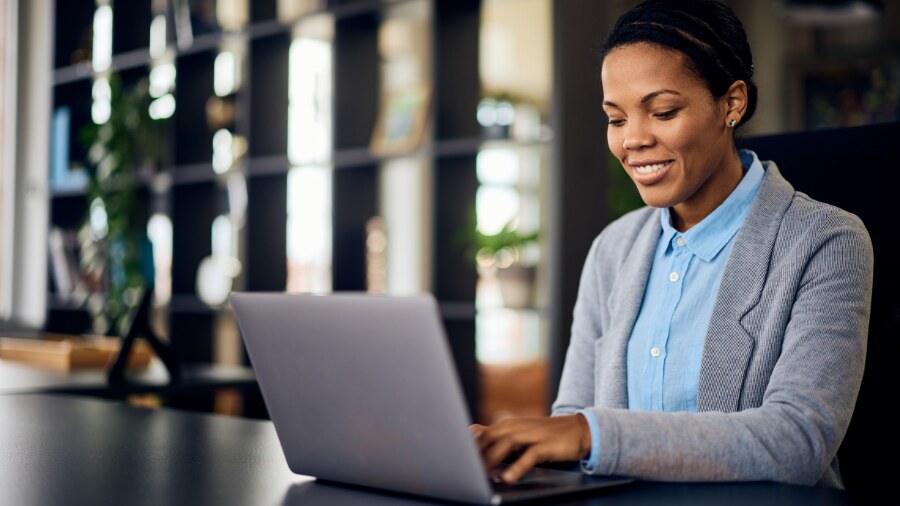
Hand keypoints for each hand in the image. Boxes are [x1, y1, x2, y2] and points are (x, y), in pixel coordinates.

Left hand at [469, 415, 590, 483]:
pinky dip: (518, 467)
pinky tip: (508, 477)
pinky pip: (529, 456)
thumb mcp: (518, 433)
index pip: (480, 436)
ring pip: (505, 445)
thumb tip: (472, 432)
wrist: (578, 429)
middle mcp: (515, 427)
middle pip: (489, 439)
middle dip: (475, 454)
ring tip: (480, 475)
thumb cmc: (544, 435)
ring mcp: (531, 435)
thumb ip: (496, 435)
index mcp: (506, 426)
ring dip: (491, 460)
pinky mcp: (545, 445)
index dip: (467, 448)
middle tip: (462, 469)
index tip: (454, 461)